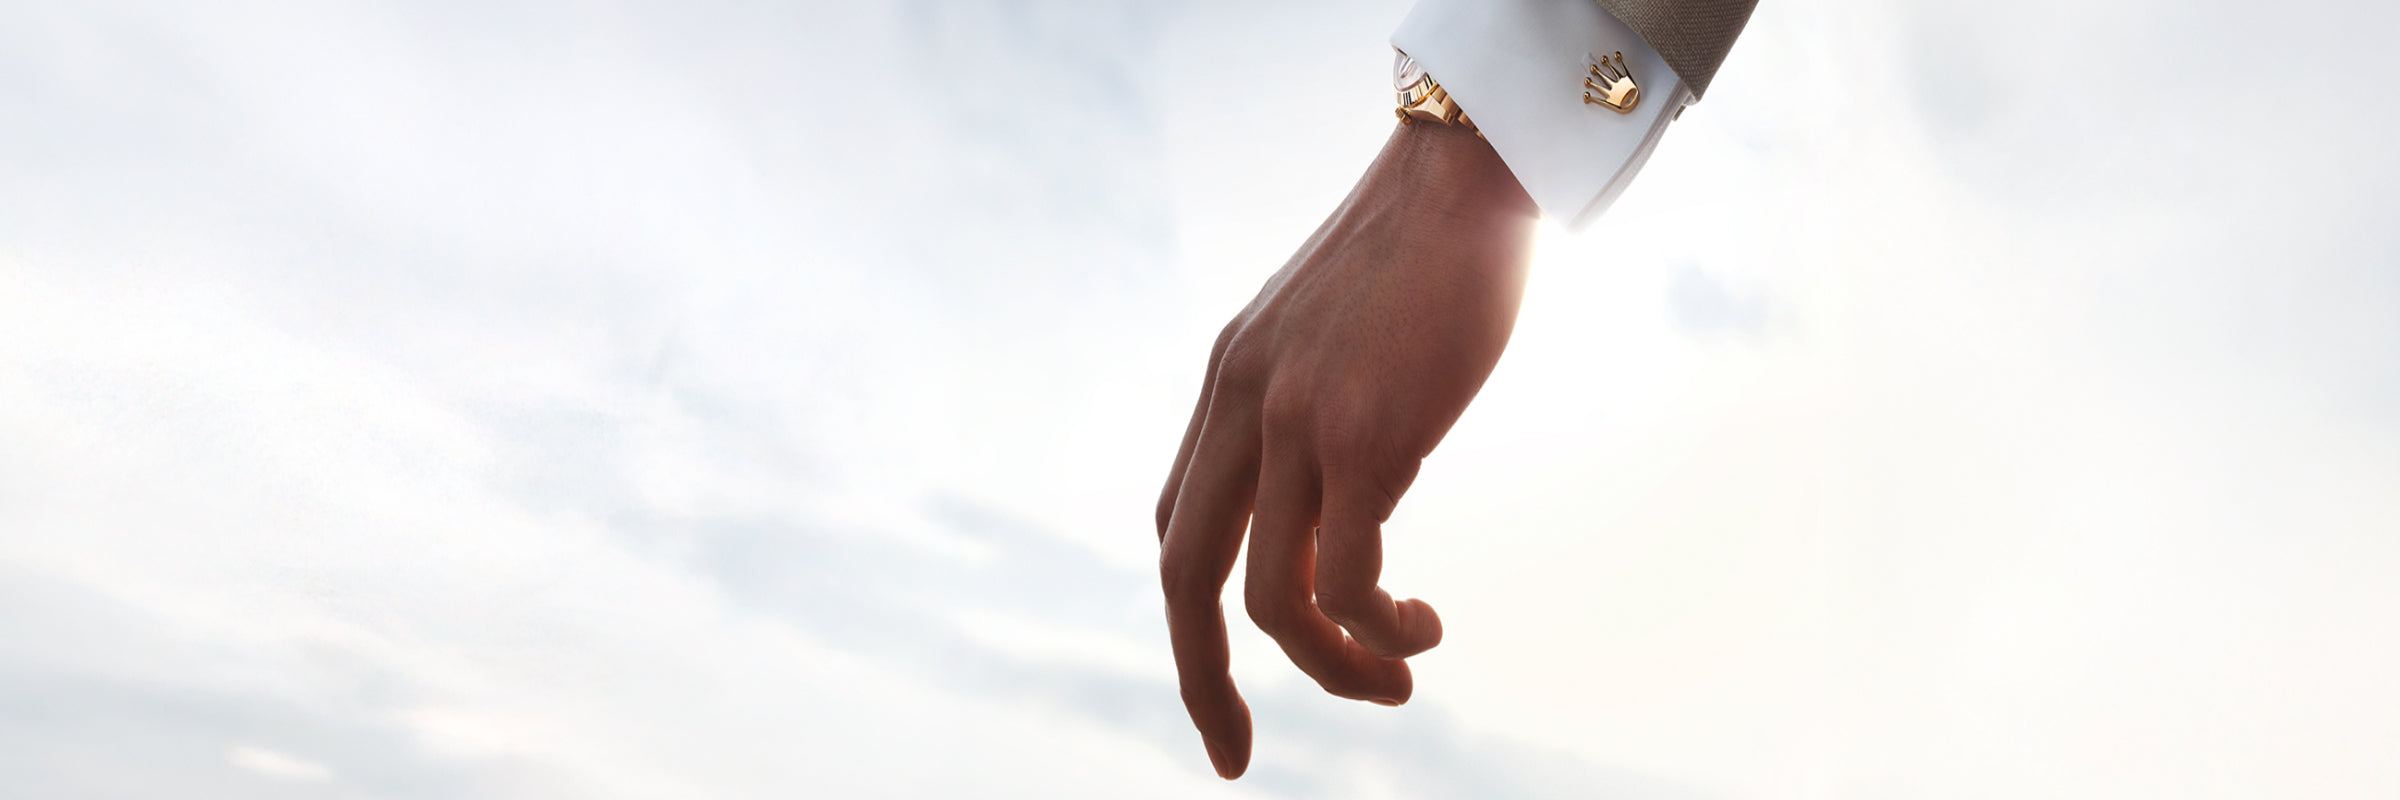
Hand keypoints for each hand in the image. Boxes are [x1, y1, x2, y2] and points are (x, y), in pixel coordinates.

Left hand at [1154, 120, 1538, 778]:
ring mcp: (1294, 424)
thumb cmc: (1425, 252)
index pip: (1178, 523)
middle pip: (1183, 577)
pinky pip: (1344, 582)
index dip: (1194, 612)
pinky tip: (1420, 630)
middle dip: (1200, 680)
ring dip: (1332, 669)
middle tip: (1232, 753)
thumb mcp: (1338, 334)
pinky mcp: (1364, 438)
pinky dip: (1376, 632)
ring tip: (1395, 683)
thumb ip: (1320, 409)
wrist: (1467, 172)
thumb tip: (1356, 491)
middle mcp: (1241, 407)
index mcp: (1228, 383)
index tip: (1236, 673)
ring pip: (1272, 601)